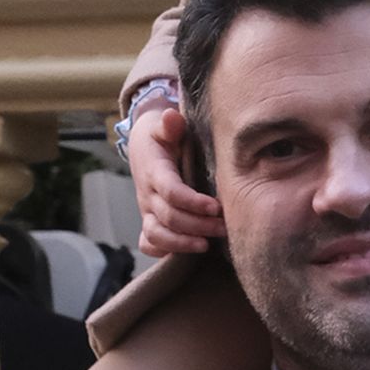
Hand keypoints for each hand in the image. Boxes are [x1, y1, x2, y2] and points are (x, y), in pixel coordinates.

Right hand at [128, 101, 223, 256]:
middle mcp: (148, 194)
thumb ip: (170, 124)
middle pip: (168, 217)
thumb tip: (172, 118)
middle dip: (197, 225)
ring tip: (207, 245)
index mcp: (154, 170)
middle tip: (224, 227)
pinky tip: (186, 251)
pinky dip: (163, 251)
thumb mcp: (166, 126)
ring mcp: (146, 210)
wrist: (144, 146)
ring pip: (156, 235)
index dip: (192, 202)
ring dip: (182, 244)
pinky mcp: (149, 220)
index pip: (170, 192)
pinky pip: (149, 243)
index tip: (216, 206)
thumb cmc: (164, 136)